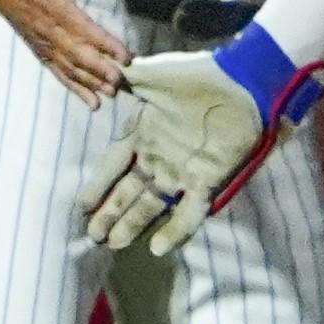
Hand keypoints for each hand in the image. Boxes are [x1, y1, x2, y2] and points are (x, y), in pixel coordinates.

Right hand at [0, 0, 131, 105]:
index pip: (80, 25)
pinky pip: (59, 73)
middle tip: (122, 80)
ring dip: (91, 81)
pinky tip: (94, 104)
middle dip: (99, 68)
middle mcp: (46, 26)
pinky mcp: (41, 51)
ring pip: (69, 66)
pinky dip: (76, 88)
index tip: (125, 54)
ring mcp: (43, 42)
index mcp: (50, 1)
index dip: (103, 41)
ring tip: (113, 93)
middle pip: (76, 52)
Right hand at [81, 51, 273, 254]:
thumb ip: (123, 80)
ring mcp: (181, 172)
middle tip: (92, 234)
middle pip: (128, 192)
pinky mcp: (206, 181)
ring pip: (151, 205)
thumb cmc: (196, 78)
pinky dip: (175, 231)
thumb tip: (100, 79)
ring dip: (132, 225)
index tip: (82, 205)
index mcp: (142, 134)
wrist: (241, 82)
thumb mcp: (152, 76)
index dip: (98, 186)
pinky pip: (188, 212)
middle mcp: (158, 158)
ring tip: (113, 243)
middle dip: (110, 213)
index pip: (112, 166)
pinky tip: (158, 248)